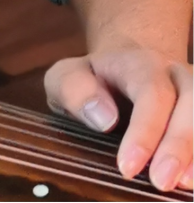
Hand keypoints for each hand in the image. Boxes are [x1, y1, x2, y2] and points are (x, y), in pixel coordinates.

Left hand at [45, 48, 192, 193]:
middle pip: (193, 102)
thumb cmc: (94, 82)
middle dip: (180, 144)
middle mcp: (178, 76)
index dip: (144, 132)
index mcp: (141, 64)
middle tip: (162, 182)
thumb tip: (104, 118)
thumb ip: (74, 89)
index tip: (127, 168)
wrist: (127, 70)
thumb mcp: (68, 76)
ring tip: (187, 185)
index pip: (151, 92)